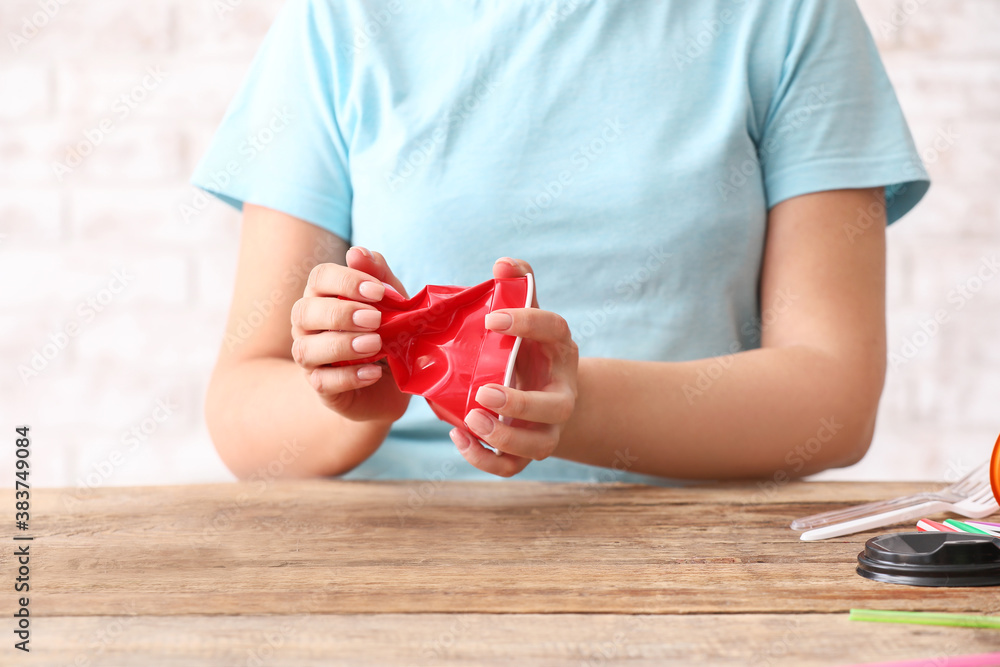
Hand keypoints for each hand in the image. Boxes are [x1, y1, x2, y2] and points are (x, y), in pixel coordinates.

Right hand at [290, 247, 410, 421]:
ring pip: (307, 349)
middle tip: (376, 319)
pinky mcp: (322, 387)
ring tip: (375, 344)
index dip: (346, 281)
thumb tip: (357, 252)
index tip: (379, 291)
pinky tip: (373, 372)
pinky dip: (349, 377)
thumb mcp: (392, 301)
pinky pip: (323, 382)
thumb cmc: (388, 331)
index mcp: (323, 296)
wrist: (393, 381)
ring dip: (342, 344)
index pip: (320, 278)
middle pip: (305, 311)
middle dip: (341, 313)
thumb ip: (378, 276)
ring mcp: (310, 357)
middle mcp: (308, 325)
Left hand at [449, 258, 578, 476]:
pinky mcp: (528, 449)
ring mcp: (548, 426)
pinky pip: (512, 466)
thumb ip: (516, 288)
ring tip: (470, 421)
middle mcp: (561, 392)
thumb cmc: (525, 347)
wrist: (543, 387)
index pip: (555, 331)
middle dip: (521, 404)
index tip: (492, 318)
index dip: (527, 322)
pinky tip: (459, 437)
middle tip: (483, 392)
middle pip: (555, 407)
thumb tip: (503, 263)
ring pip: (538, 446)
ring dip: (505, 437)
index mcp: (560, 349)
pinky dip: (485, 459)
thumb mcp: (525, 316)